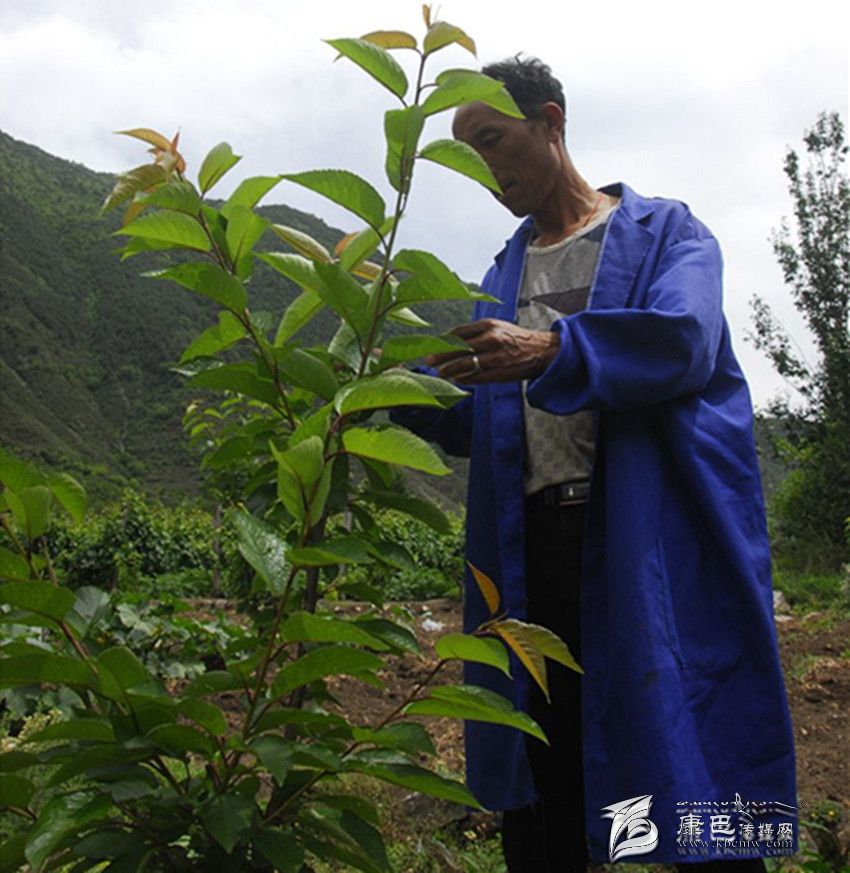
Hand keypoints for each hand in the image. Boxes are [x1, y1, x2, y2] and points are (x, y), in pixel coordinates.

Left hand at [425, 318, 560, 383]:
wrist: (542, 351)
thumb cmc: (516, 339)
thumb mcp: (498, 328)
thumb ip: (476, 332)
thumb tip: (452, 340)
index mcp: (489, 325)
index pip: (459, 332)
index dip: (443, 340)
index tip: (432, 345)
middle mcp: (491, 339)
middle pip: (459, 347)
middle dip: (441, 355)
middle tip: (429, 360)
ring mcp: (496, 356)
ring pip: (467, 363)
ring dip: (450, 369)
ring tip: (440, 372)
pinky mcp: (501, 371)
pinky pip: (478, 376)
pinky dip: (466, 378)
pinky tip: (457, 379)